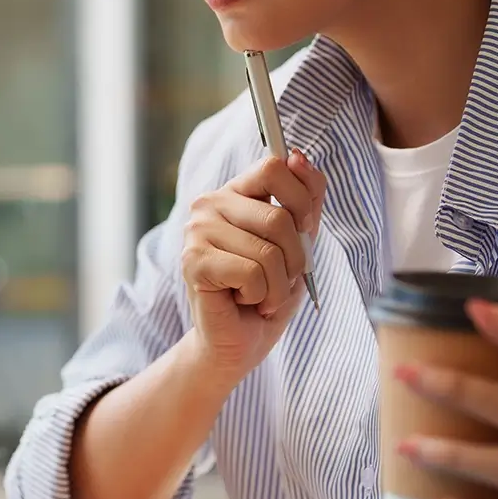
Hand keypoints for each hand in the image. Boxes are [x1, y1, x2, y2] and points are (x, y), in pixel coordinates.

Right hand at [179, 150, 325, 383]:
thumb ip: (305, 200)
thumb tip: (299, 156)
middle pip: (279, 217)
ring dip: (278, 286)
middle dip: (295, 259)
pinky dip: (260, 296)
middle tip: (281, 279)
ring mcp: (197, 231)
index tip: (302, 231)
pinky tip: (243, 300)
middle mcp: (210, 203)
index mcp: (236, 192)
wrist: (240, 341)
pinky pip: (251, 274)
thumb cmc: (268, 292)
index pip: (274, 166)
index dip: (301, 200)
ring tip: (261, 295)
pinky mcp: (193, 262)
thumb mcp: (299, 242)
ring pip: (268, 252)